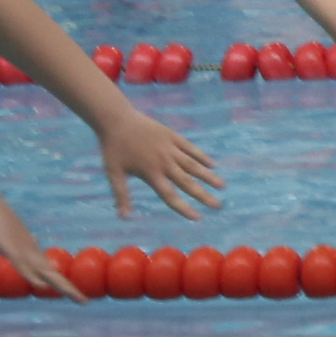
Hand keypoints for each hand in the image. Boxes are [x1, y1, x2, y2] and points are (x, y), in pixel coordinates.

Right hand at [0, 195, 85, 303]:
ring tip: (73, 296)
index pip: (49, 270)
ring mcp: (19, 246)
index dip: (62, 282)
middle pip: (51, 273)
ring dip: (57, 284)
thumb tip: (26, 245)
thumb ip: (15, 242)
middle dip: (67, 288)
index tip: (75, 294)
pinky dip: (31, 275)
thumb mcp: (5, 233)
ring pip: (41, 270)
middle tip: (85, 302)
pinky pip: (20, 263)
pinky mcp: (7, 244)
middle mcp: (28, 248)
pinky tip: (39, 285)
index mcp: (29, 248)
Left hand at [99, 112, 224, 219]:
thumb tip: (123, 217)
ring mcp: (169, 147)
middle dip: (204, 195)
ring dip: (208, 176)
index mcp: (151, 173)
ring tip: (222, 186)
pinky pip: (189, 147)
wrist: (117, 119)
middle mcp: (164, 162)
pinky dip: (201, 156)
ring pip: (193, 165)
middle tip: (218, 205)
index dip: (184, 208)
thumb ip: (121, 195)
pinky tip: (211, 164)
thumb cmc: (113, 148)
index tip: (198, 217)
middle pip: (187, 182)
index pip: (171, 196)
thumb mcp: (114, 173)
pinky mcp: (171, 135)